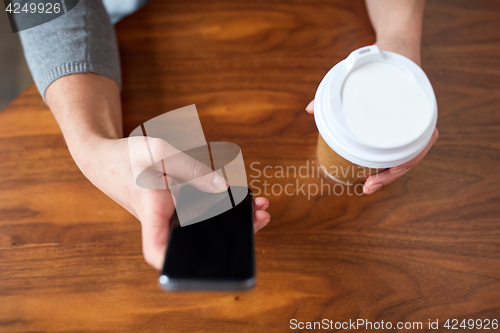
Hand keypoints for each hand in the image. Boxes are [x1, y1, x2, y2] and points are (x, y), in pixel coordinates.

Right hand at [77, 137, 270, 269]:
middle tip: (260, 218)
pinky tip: (243, 200)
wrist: (107, 158)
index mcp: (152, 212)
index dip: (173, 263)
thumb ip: (192, 169)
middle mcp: (161, 222)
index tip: (196, 264)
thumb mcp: (160, 153)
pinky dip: (222, 208)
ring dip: (232, 220)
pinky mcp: (175, 210)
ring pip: (202, 228)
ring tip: (259, 208)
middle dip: (231, 234)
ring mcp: (169, 218)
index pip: (157, 249)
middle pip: (195, 242)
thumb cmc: (128, 157)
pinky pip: (200, 214)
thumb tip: (221, 188)